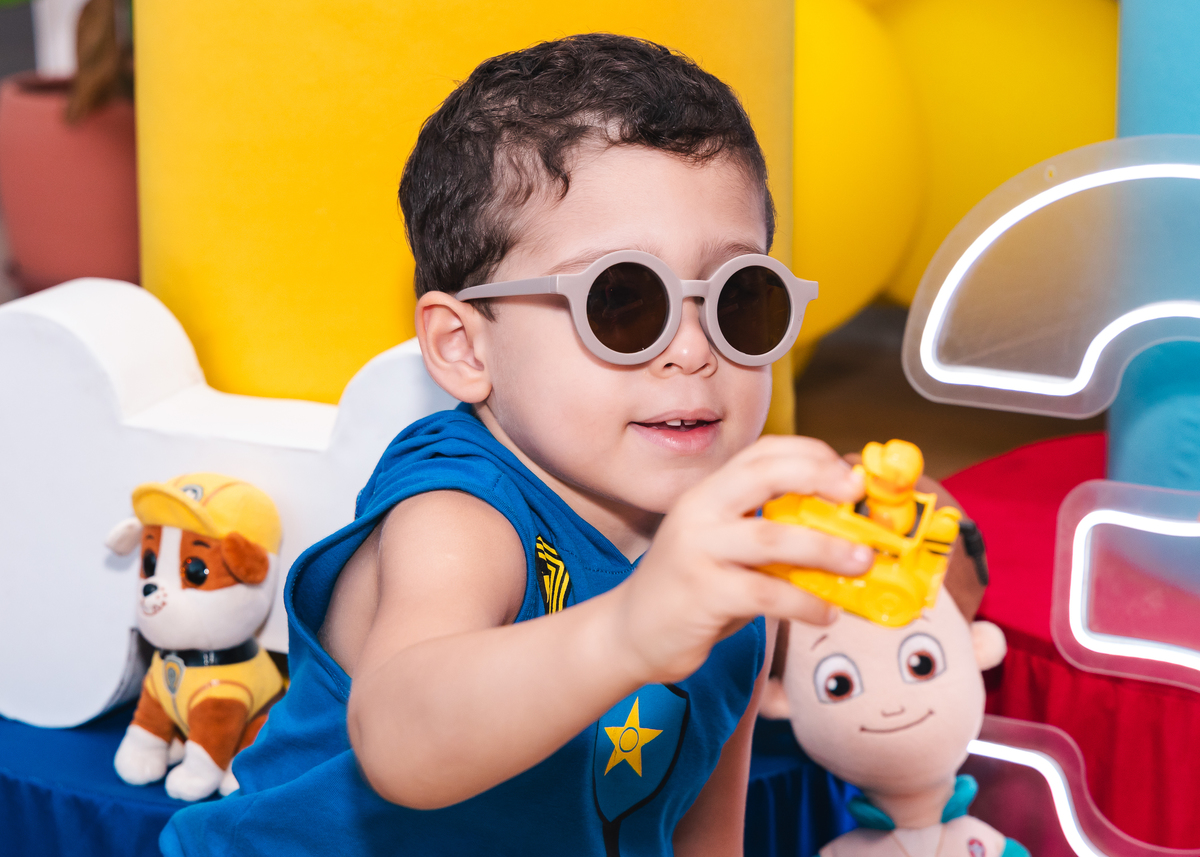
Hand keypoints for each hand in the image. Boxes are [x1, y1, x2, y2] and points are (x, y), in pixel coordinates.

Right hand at [612, 435, 870, 684]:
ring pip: (772, 537)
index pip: (763, 452)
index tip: (852, 475)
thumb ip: (770, 525)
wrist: (632, 631)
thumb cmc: (694, 587)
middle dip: (818, 477)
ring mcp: (698, 550)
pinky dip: (804, 602)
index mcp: (709, 492)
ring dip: (825, 548)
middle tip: (856, 495)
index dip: (812, 454)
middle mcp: (699, 511)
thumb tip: (841, 511)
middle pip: (763, 474)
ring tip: (861, 562)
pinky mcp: (702, 593)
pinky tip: (825, 612)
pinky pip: (765, 593)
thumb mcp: (727, 544)